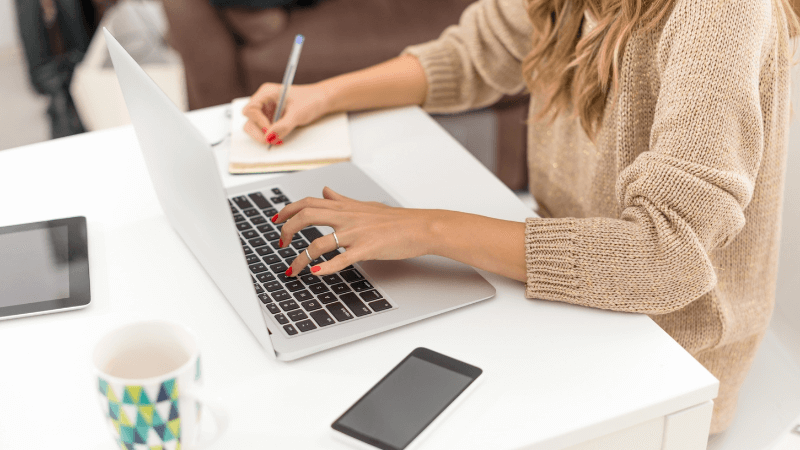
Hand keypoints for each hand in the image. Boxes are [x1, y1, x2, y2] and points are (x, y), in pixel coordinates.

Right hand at [242, 82, 330, 145]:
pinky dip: (269, 137)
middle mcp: (263, 101)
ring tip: (276, 140)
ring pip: (253, 126)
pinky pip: (263, 130)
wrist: (321, 100)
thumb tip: (269, 137)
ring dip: (262, 135)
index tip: (270, 130)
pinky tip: (279, 139)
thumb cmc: (311, 100)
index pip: (251, 109)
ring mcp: (266, 111)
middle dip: (258, 131)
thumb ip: (283, 125)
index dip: (258, 121)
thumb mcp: (298, 113)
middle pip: (249, 119)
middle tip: (270, 140)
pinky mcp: (271, 119)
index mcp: (266, 93)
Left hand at [272, 187, 436, 276]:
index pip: (308, 202)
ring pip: (318, 243)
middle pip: (306, 216)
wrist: (418, 227)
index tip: (276, 220)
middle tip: (281, 244)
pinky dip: (324, 267)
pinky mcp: (365, 249)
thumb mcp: (364, 205)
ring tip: (292, 269)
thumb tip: (325, 191)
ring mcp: (355, 234)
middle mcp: (346, 218)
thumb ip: (342, 200)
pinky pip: (340, 259)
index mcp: (344, 208)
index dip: (288, 210)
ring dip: (300, 258)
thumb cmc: (394, 220)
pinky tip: (314, 273)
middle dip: (287, 230)